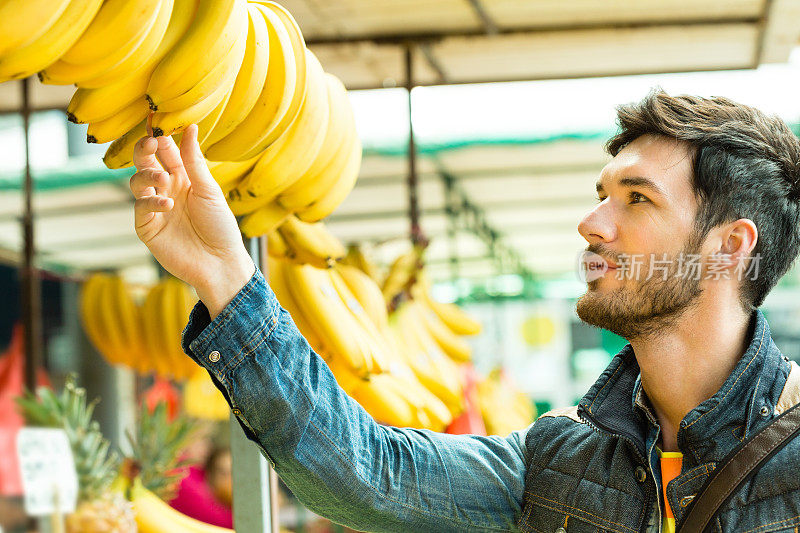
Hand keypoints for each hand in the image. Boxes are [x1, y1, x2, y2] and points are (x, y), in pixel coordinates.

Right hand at [130, 124, 254, 318]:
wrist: (220, 263)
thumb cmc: (220, 227)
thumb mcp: (209, 190)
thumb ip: (194, 161)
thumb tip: (190, 127)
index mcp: (184, 178)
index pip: (167, 151)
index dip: (161, 136)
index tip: (157, 119)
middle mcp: (166, 189)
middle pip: (146, 162)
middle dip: (144, 149)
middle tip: (149, 141)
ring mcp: (155, 207)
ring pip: (137, 181)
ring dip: (147, 175)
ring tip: (163, 179)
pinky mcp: (147, 227)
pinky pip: (141, 207)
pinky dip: (151, 202)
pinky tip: (167, 204)